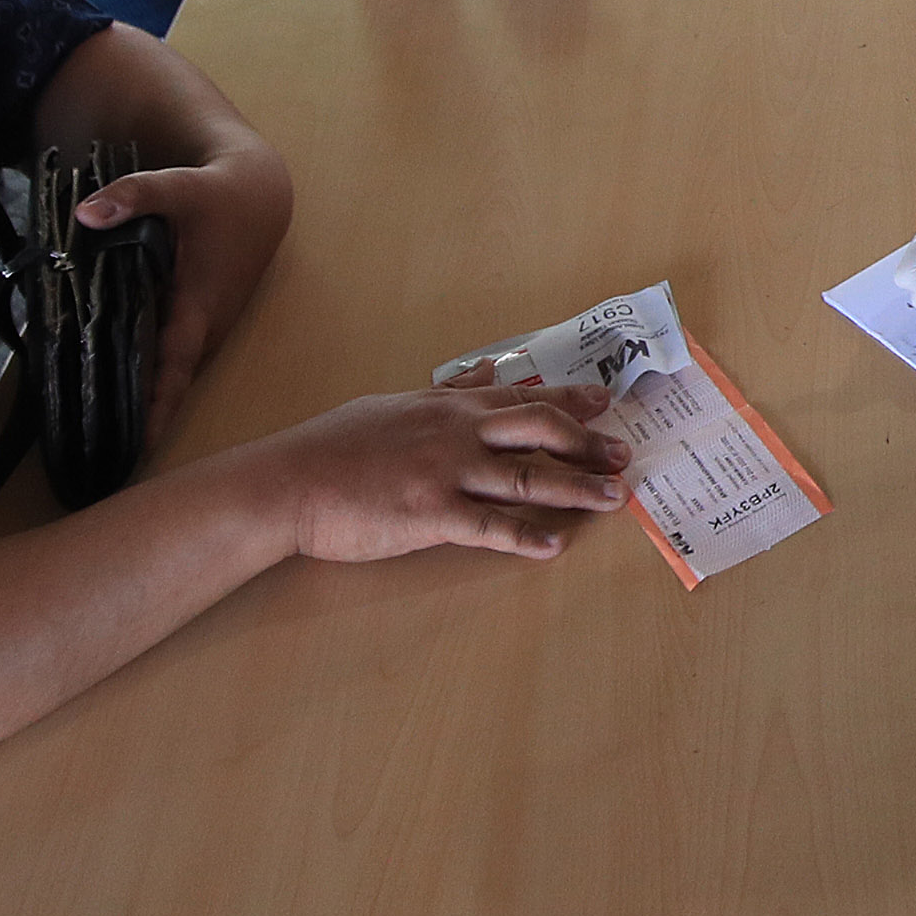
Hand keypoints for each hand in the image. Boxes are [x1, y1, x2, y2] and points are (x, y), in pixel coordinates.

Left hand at [74, 137, 295, 438]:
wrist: (262, 194)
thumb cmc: (223, 196)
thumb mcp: (182, 186)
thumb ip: (135, 196)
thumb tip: (86, 214)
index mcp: (200, 306)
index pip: (175, 367)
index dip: (158, 406)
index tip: (140, 447)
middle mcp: (205, 326)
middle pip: (169, 382)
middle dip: (140, 417)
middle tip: (97, 450)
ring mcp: (204, 325)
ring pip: (169, 370)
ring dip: (142, 398)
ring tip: (96, 429)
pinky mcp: (199, 317)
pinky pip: (170, 354)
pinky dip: (146, 372)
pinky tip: (109, 379)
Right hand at [244, 380, 631, 562]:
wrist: (291, 481)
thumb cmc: (337, 444)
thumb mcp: (396, 403)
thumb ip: (447, 390)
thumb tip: (484, 370)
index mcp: (449, 407)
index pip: (523, 398)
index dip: (571, 403)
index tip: (606, 405)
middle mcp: (457, 433)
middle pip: (540, 432)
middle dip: (588, 444)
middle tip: (623, 456)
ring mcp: (447, 473)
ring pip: (528, 477)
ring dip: (576, 489)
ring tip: (612, 499)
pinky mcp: (430, 514)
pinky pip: (490, 526)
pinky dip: (526, 536)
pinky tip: (553, 546)